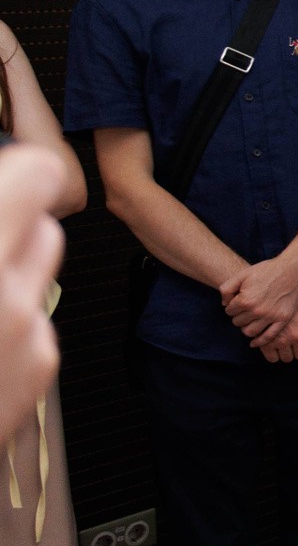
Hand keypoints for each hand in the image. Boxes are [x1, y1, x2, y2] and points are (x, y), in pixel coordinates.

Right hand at [0, 145, 65, 435]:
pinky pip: (36, 325)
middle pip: (44, 228)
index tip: (5, 178)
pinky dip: (8, 328)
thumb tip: (5, 175)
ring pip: (40, 278)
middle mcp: (5, 291)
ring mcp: (28, 334)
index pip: (38, 176)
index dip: (18, 174)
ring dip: (8, 278)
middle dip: (7, 231)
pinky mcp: (38, 371)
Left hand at [221, 251, 297, 337]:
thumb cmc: (267, 270)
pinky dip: (259, 342)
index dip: (232, 305)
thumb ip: (226, 289)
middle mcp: (257, 310)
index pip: (229, 311)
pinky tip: (254, 343)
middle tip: (246, 308)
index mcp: (245, 299)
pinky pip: (268, 337)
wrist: (293, 269)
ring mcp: (271, 316)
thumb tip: (225, 304)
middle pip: (237, 322)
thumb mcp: (242, 274)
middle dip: (239, 316)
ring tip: (251, 319)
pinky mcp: (282, 319)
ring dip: (246, 327)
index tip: (240, 300)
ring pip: (249, 332)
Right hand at [255, 302, 297, 361]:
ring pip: (287, 359)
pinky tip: (271, 346)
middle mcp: (297, 334)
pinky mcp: (266, 344)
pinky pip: (273, 359)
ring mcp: (282, 340)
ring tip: (281, 343)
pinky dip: (272, 355)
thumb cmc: (287, 304)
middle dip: (297, 350)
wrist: (266, 296)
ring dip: (285, 353)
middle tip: (291, 343)